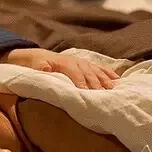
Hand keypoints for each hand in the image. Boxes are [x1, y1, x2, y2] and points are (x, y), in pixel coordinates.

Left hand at [0, 48, 118, 89]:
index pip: (76, 74)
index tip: (88, 94)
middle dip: (97, 84)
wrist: (36, 56)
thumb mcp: (33, 68)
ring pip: (96, 70)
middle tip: (105, 95)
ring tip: (113, 89)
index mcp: (64, 63)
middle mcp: (75, 61)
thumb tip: (45, 70)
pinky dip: (109, 73)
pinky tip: (117, 80)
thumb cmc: (34, 66)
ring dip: (105, 79)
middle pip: (89, 73)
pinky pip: (100, 68)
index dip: (82, 83)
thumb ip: (40, 70)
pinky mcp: (86, 64)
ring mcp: (82, 62)